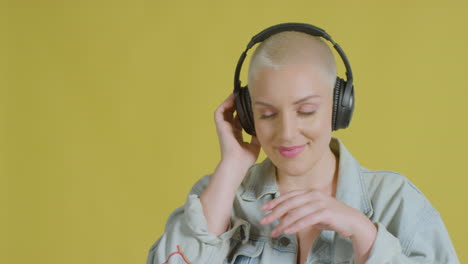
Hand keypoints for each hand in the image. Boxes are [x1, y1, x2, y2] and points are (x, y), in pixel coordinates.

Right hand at [214, 92, 260, 169]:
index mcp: (236, 135)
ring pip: (225, 110)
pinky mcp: (220, 127)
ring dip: (230, 101)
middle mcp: (229, 130)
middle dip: (237, 103)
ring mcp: (224, 128)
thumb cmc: (245, 159)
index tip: (250, 104)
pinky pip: (219, 112)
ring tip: (238, 93)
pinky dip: (224, 104)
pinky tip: (232, 98)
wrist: (237, 164)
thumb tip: (263, 125)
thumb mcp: (255, 144)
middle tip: (244, 95)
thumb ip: (257, 134)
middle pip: (232, 113)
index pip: (239, 120)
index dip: (243, 111)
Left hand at [259, 189, 374, 239]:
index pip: (288, 196)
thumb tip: (282, 218)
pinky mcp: (326, 213)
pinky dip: (295, 226)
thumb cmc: (332, 217)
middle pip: (289, 203)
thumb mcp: (313, 212)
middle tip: (264, 221)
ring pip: (296, 213)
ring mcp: (320, 203)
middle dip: (275, 213)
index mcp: (310, 192)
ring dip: (283, 223)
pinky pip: (306, 220)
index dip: (275, 202)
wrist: (353, 222)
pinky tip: (288, 231)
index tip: (263, 208)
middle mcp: (314, 195)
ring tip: (275, 232)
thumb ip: (300, 211)